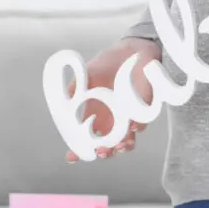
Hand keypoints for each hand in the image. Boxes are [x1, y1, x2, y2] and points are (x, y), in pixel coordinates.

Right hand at [65, 38, 159, 162]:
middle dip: (104, 151)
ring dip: (123, 145)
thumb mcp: (87, 73)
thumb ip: (75, 87)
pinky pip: (142, 122)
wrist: (132, 49)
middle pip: (107, 143)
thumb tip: (64, 103)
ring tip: (119, 146)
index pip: (85, 135)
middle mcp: (112, 118)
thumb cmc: (108, 62)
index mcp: (95, 112)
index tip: (71, 157)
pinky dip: (138, 127)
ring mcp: (128, 115)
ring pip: (126, 139)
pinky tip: (133, 128)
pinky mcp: (144, 108)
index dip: (78, 148)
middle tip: (100, 152)